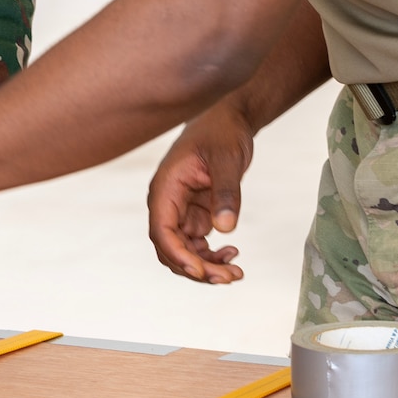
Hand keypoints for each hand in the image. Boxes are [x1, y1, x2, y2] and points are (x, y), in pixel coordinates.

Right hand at [148, 101, 254, 282]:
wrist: (227, 120)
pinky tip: (232, 254)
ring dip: (206, 267)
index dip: (178, 254)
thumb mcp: (227, 159)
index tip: (201, 270)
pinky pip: (196, 245)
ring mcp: (180, 211)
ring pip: (183, 252)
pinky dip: (211, 256)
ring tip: (235, 272)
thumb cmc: (222, 133)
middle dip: (196, 268)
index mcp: (165, 188)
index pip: (161, 230)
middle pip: (170, 248)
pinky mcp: (194, 214)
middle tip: (230, 276)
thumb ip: (226, 192)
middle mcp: (167, 203)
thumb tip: (225, 229)